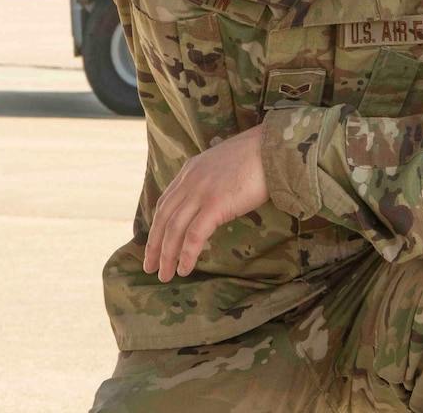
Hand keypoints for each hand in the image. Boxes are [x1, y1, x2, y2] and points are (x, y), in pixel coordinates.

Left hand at [144, 125, 269, 281]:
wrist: (272, 148)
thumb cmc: (256, 157)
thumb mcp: (223, 164)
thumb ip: (212, 180)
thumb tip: (214, 199)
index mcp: (190, 171)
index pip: (164, 203)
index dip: (156, 226)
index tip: (153, 245)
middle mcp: (190, 181)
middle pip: (163, 218)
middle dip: (154, 245)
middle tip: (149, 267)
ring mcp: (201, 192)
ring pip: (174, 229)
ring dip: (167, 255)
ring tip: (165, 275)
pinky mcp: (215, 204)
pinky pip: (194, 234)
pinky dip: (187, 254)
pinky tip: (185, 269)